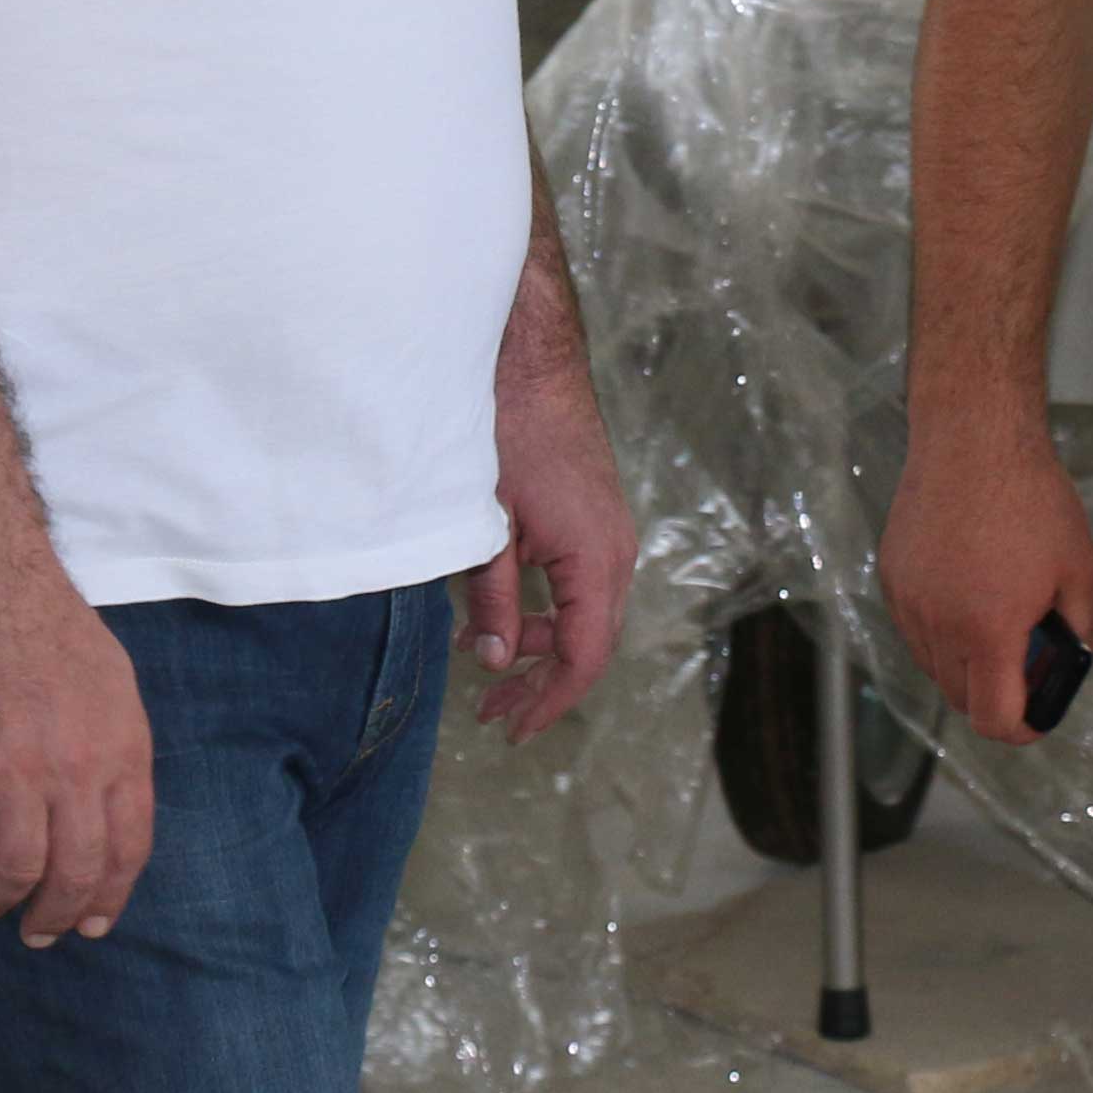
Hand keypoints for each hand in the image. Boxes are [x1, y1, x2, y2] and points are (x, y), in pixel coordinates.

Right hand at [0, 542, 152, 946]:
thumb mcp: (111, 683)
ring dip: (0, 899)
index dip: (109, 896)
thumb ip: (112, 748)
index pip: (129, 847)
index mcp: (123, 747)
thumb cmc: (45, 622)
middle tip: (36, 932)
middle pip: (76, 870)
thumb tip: (105, 805)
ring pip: (18, 868)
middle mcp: (79, 767)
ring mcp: (21, 768)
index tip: (91, 923)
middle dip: (55, 915)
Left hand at [470, 351, 636, 743]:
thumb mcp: (487, 527)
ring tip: (477, 657)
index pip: (584, 657)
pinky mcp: (593, 518)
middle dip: (539, 683)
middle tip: (490, 714)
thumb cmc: (508, 433)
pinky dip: (540, 608)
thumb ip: (493, 599)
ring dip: (534, 643)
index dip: (549, 701)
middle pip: (587, 644)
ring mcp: (609, 534)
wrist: (531, 362)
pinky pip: (576, 584)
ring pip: (582, 614)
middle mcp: (616, 553)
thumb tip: (494, 662)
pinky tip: (494, 611)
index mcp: (595, 561)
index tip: (512, 729)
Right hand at [877, 414, 1092, 747]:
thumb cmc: (1033, 500)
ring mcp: (909, 603)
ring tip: (995, 619)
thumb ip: (1078, 633)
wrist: (973, 440)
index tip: (1035, 716)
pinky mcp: (892, 579)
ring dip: (965, 663)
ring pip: (934, 666)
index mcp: (989, 630)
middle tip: (1025, 662)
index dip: (1020, 729)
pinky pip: (915, 630)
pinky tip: (966, 591)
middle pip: (961, 699)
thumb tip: (1067, 666)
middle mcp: (939, 625)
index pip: (993, 719)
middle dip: (995, 694)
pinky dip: (940, 631)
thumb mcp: (1080, 571)